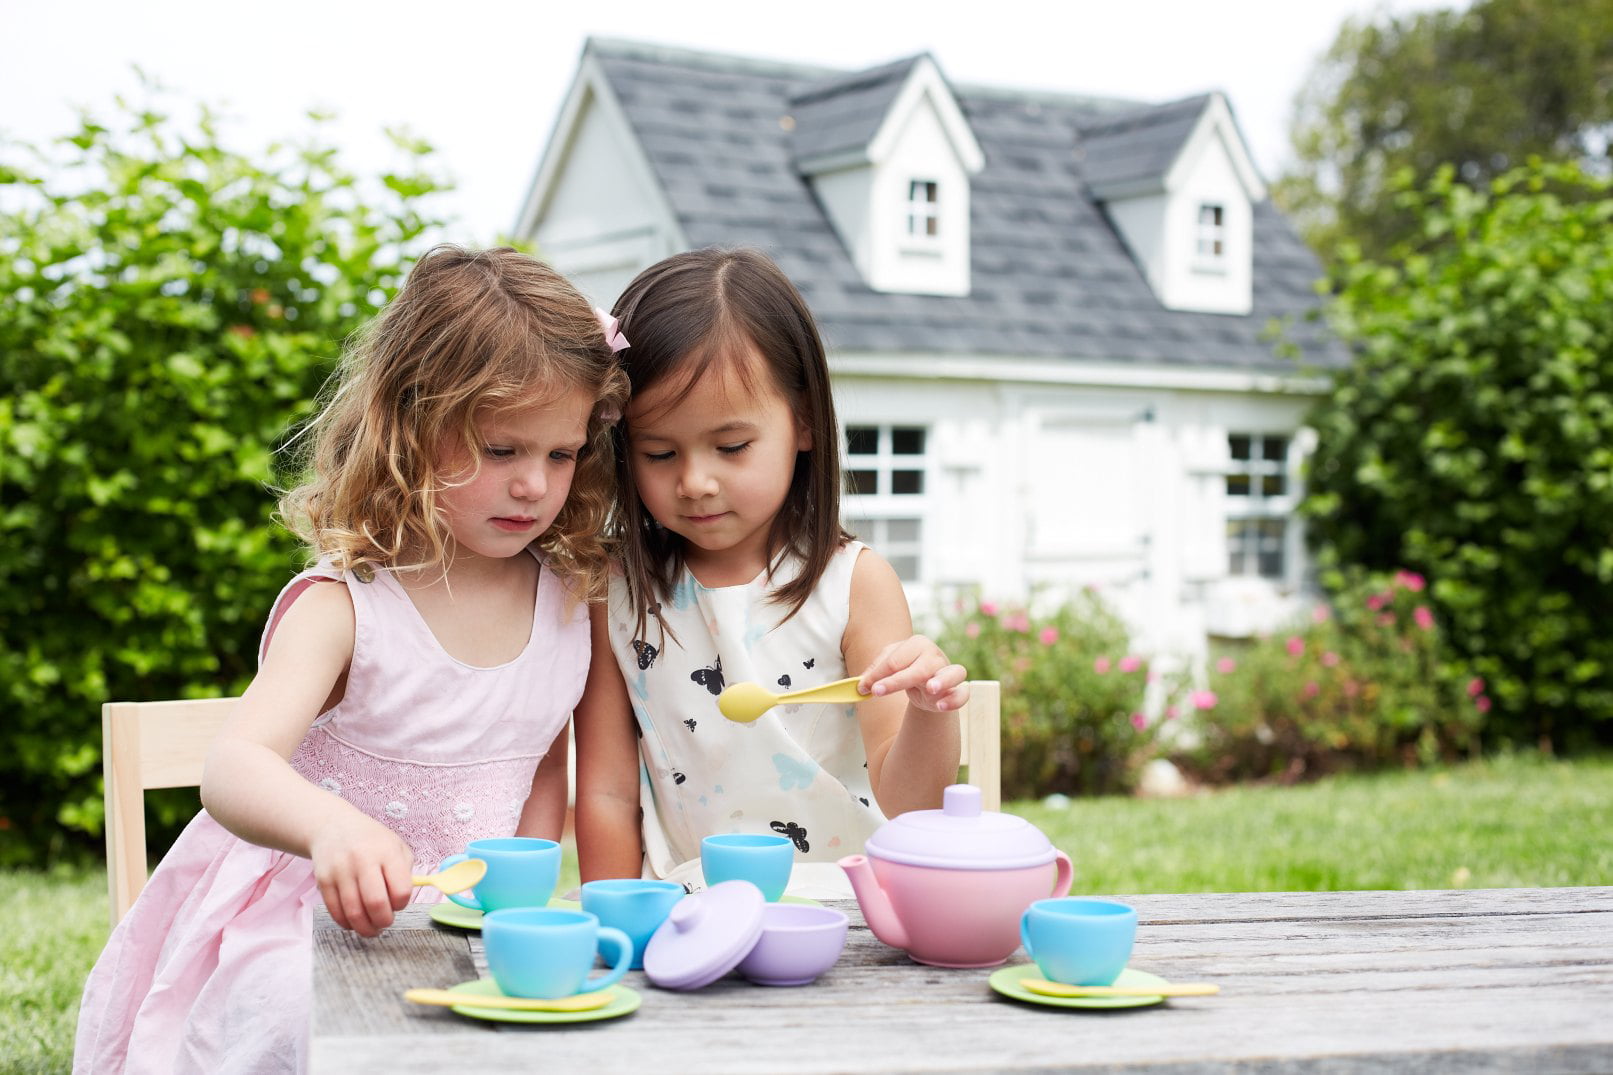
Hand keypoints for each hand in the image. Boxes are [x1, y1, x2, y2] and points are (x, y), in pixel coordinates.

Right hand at [307, 809, 415, 936]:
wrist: (333, 827)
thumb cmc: (371, 841)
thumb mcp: (396, 846)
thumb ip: (405, 873)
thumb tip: (403, 901)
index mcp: (387, 852)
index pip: (401, 890)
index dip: (402, 904)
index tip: (399, 903)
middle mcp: (362, 860)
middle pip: (376, 903)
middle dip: (384, 921)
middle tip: (385, 922)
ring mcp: (340, 871)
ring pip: (354, 912)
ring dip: (365, 928)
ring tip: (371, 929)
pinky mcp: (323, 881)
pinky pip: (335, 912)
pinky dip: (347, 923)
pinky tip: (354, 921)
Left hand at [857, 634, 969, 712]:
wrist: (929, 686)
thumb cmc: (907, 671)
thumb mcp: (889, 667)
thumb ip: (875, 674)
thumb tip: (860, 686)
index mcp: (917, 644)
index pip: (894, 659)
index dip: (877, 674)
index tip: (863, 688)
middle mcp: (935, 655)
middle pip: (918, 668)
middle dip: (896, 681)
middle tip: (876, 692)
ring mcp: (949, 671)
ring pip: (951, 673)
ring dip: (942, 680)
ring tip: (930, 688)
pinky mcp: (959, 689)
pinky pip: (963, 694)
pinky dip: (954, 699)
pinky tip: (941, 706)